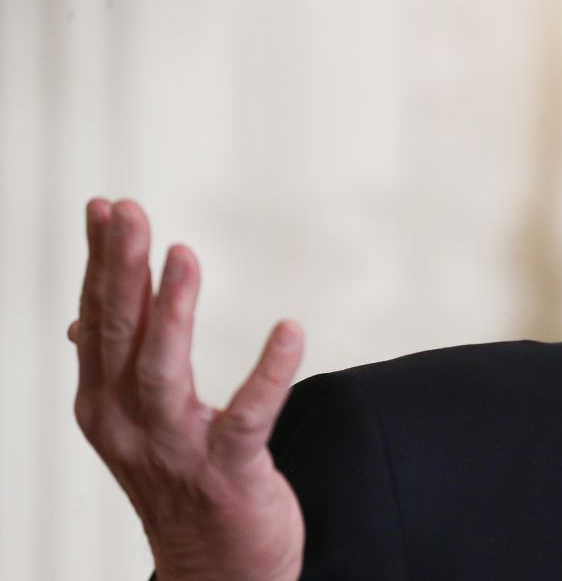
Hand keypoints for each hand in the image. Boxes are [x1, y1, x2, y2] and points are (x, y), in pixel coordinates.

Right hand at [71, 199, 305, 580]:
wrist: (215, 571)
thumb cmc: (180, 483)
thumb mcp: (133, 425)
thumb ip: (114, 367)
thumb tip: (81, 318)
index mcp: (104, 406)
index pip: (97, 321)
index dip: (102, 263)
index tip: (106, 207)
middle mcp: (129, 426)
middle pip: (119, 337)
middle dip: (122, 270)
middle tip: (129, 212)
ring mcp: (176, 450)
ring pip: (164, 372)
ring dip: (171, 312)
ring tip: (184, 255)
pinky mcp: (229, 472)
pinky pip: (249, 417)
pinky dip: (269, 374)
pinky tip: (290, 331)